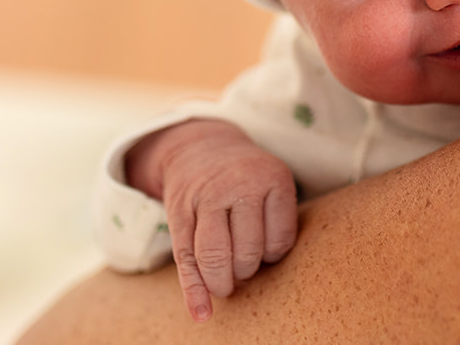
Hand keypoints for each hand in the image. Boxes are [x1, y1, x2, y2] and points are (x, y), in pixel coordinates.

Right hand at [123, 119, 297, 321]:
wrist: (200, 146)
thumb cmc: (245, 177)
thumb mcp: (272, 182)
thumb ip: (276, 221)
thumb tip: (270, 273)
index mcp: (272, 178)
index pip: (280, 240)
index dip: (273, 255)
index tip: (267, 250)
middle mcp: (239, 185)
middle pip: (247, 251)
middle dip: (246, 270)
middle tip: (243, 265)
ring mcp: (206, 198)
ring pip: (215, 257)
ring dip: (222, 282)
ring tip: (225, 285)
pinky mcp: (179, 213)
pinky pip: (186, 259)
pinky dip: (194, 291)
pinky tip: (202, 313)